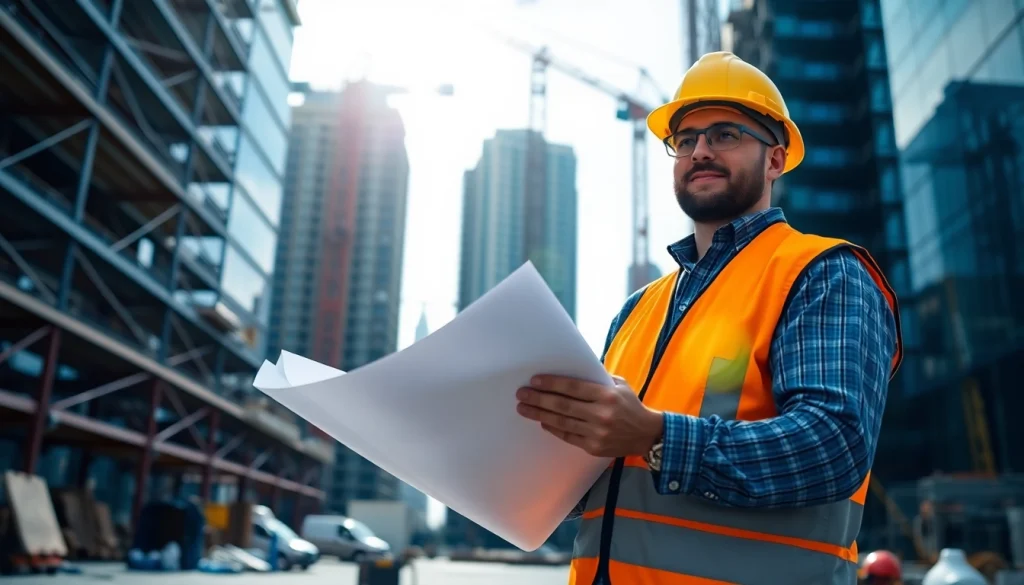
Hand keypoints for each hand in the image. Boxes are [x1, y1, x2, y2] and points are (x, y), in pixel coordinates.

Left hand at [515, 374, 663, 457]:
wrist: (647, 434)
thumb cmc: (631, 405)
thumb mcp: (619, 386)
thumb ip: (598, 379)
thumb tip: (572, 372)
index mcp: (607, 396)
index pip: (573, 388)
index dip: (552, 384)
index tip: (535, 380)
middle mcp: (601, 414)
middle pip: (563, 405)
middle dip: (539, 399)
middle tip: (522, 394)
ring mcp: (597, 433)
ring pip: (562, 422)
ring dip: (540, 414)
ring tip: (524, 408)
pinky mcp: (594, 447)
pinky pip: (568, 436)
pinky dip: (554, 428)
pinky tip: (542, 420)